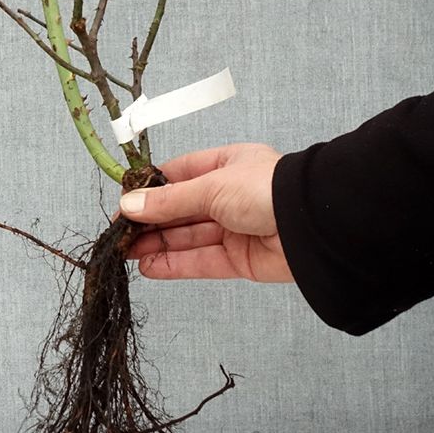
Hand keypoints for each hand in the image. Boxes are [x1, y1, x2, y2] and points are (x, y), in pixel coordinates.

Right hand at [119, 143, 293, 282]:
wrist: (314, 227)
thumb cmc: (267, 190)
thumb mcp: (210, 187)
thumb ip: (169, 202)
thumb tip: (130, 205)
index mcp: (226, 166)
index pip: (179, 175)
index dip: (150, 189)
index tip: (124, 201)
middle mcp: (229, 196)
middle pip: (180, 210)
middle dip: (150, 221)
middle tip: (119, 232)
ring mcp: (235, 229)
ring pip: (187, 237)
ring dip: (156, 244)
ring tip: (125, 252)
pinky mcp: (240, 260)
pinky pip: (200, 261)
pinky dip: (174, 264)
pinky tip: (149, 266)